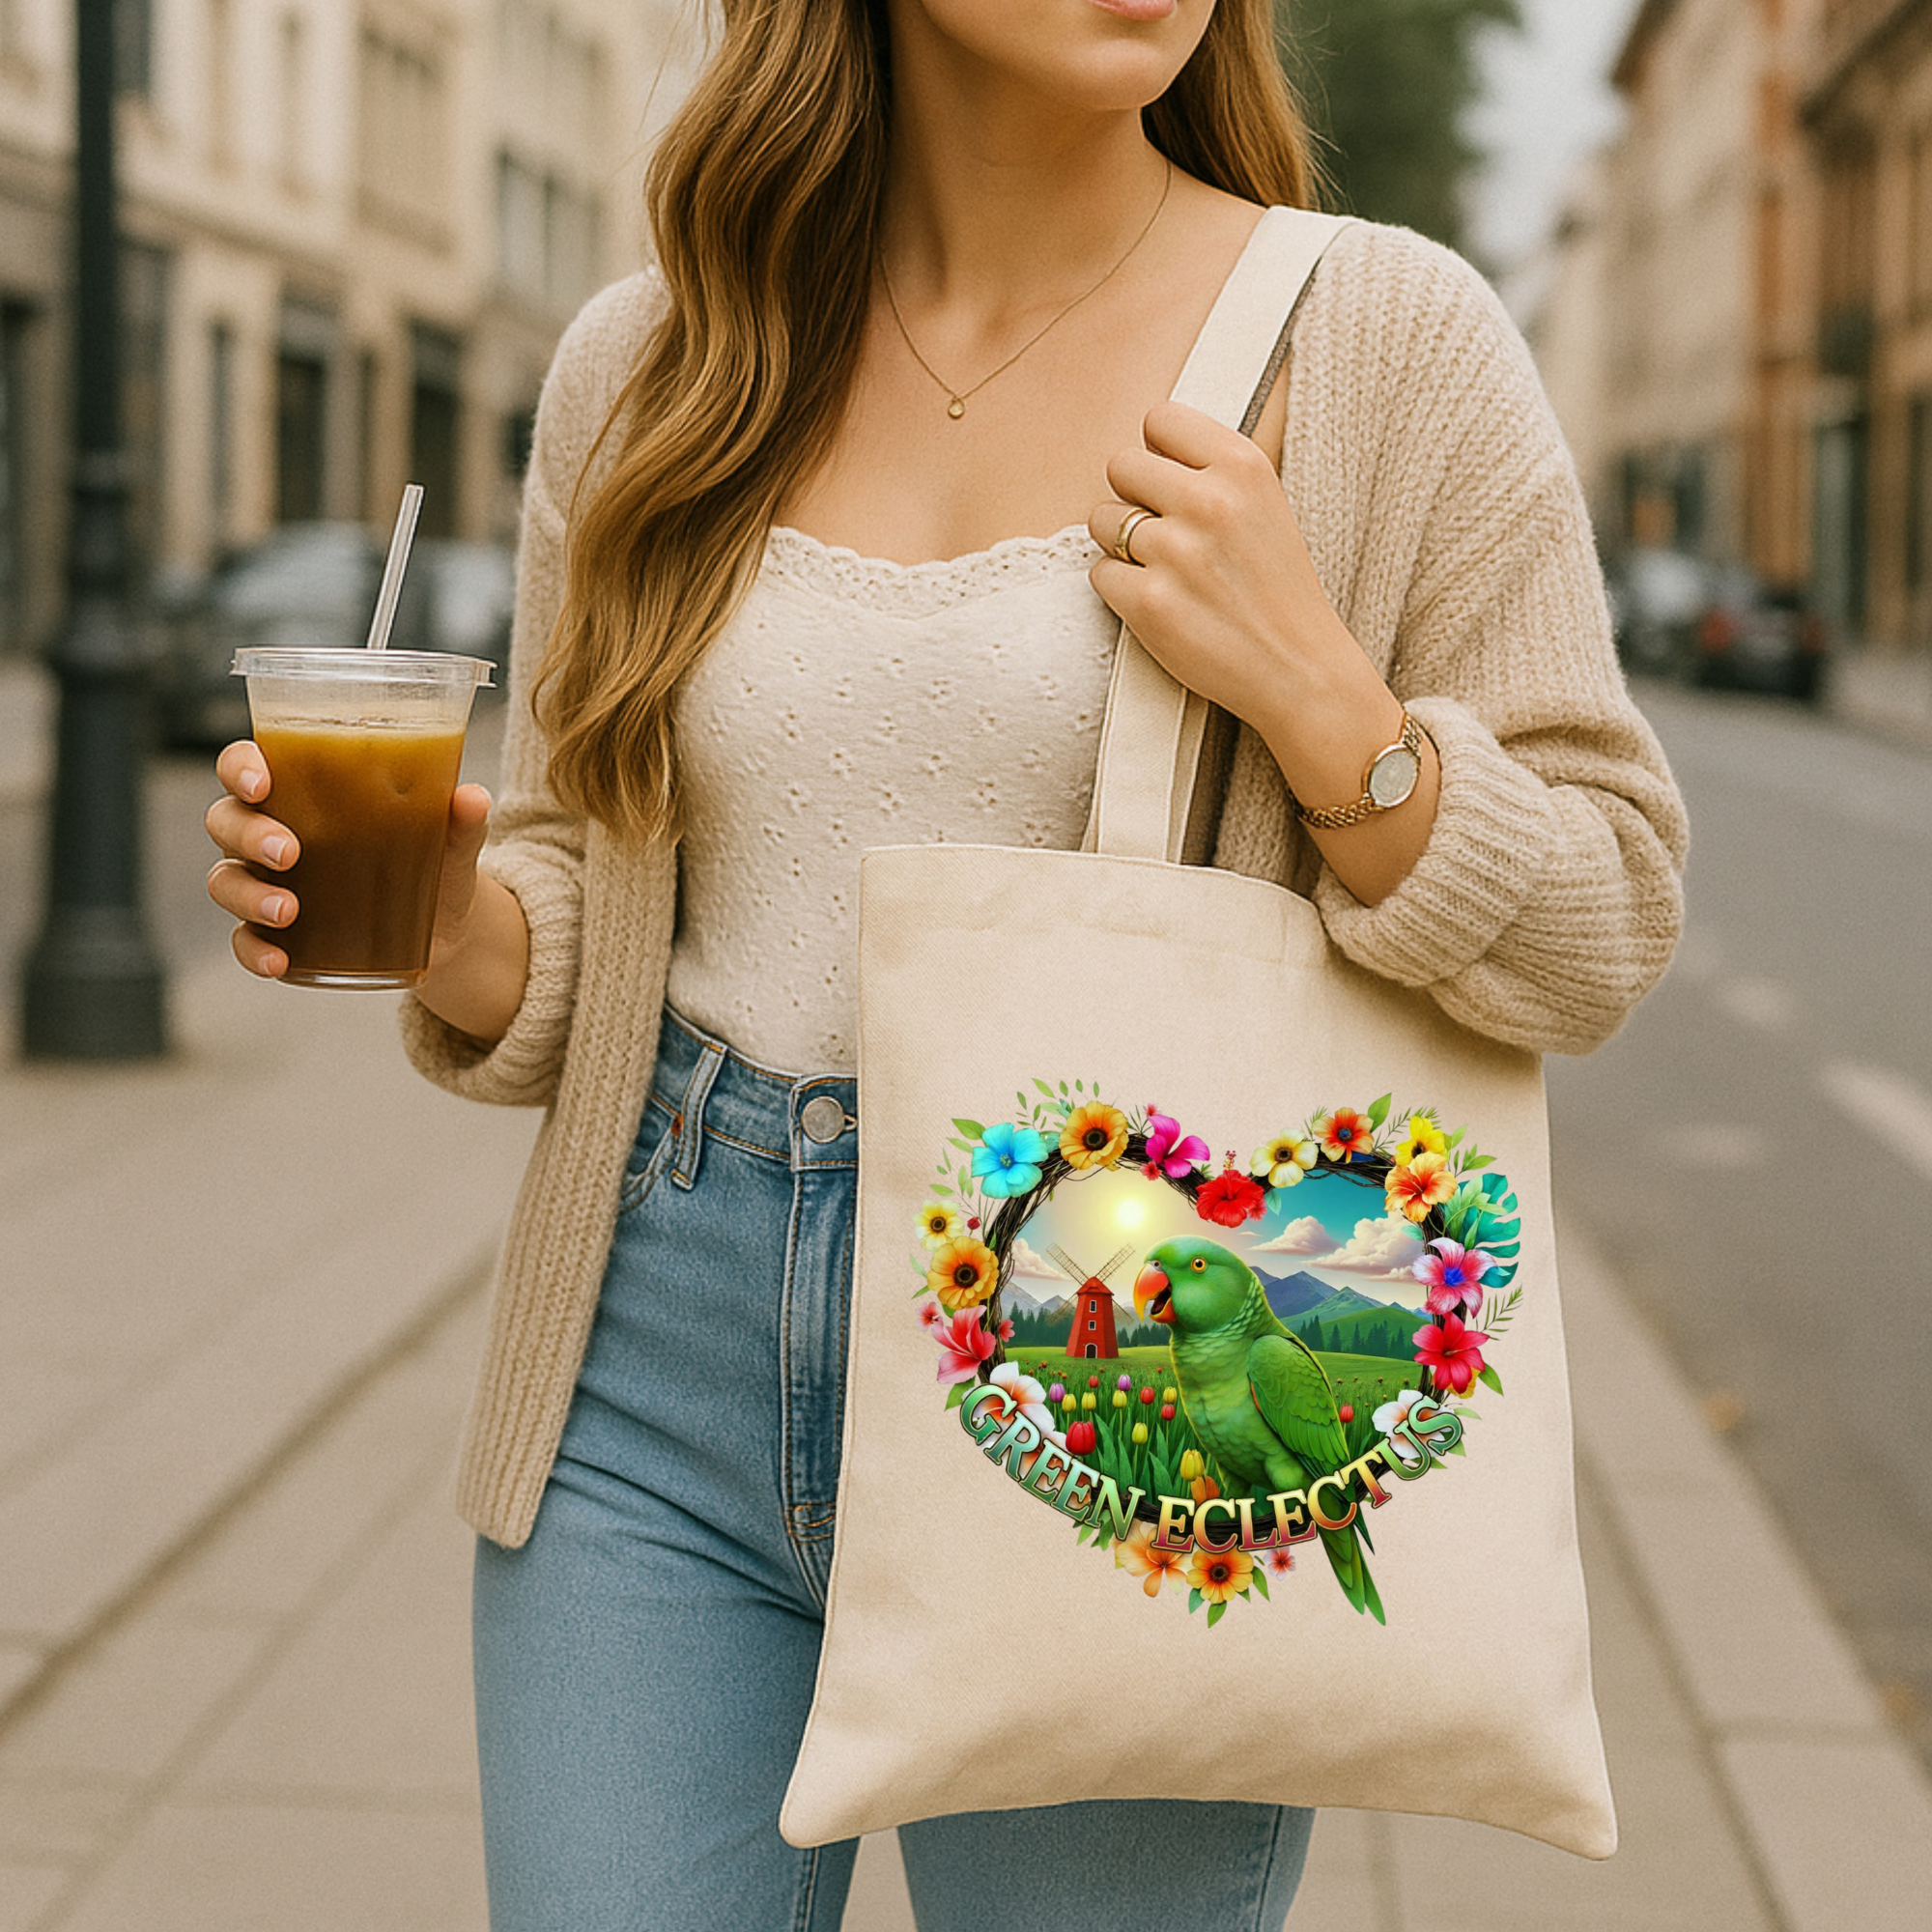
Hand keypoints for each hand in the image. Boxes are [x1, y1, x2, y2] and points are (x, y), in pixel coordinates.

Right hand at [204, 739, 492, 980]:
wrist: (444, 928)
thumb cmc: (433, 861)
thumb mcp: (450, 845)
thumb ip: (460, 822)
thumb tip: (473, 798)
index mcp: (302, 790)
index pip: (246, 764)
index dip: (240, 768)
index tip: (262, 783)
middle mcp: (272, 831)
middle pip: (227, 820)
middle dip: (247, 834)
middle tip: (289, 852)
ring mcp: (268, 882)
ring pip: (225, 879)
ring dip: (248, 894)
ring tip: (288, 910)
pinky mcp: (278, 932)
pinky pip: (244, 940)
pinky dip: (254, 951)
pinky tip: (280, 962)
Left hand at [1087, 402, 1438, 905]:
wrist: (1301, 670)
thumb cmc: (1278, 589)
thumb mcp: (1265, 505)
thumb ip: (1211, 471)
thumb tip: (1145, 447)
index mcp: (1242, 466)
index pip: (1159, 419)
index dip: (1157, 454)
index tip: (1171, 485)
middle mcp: (1209, 501)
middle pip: (1120, 465)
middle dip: (1132, 498)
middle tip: (1165, 535)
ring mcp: (1176, 553)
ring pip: (1101, 520)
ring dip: (1120, 546)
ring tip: (1165, 572)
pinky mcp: (1149, 603)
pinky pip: (1099, 574)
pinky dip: (1119, 591)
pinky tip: (1161, 605)